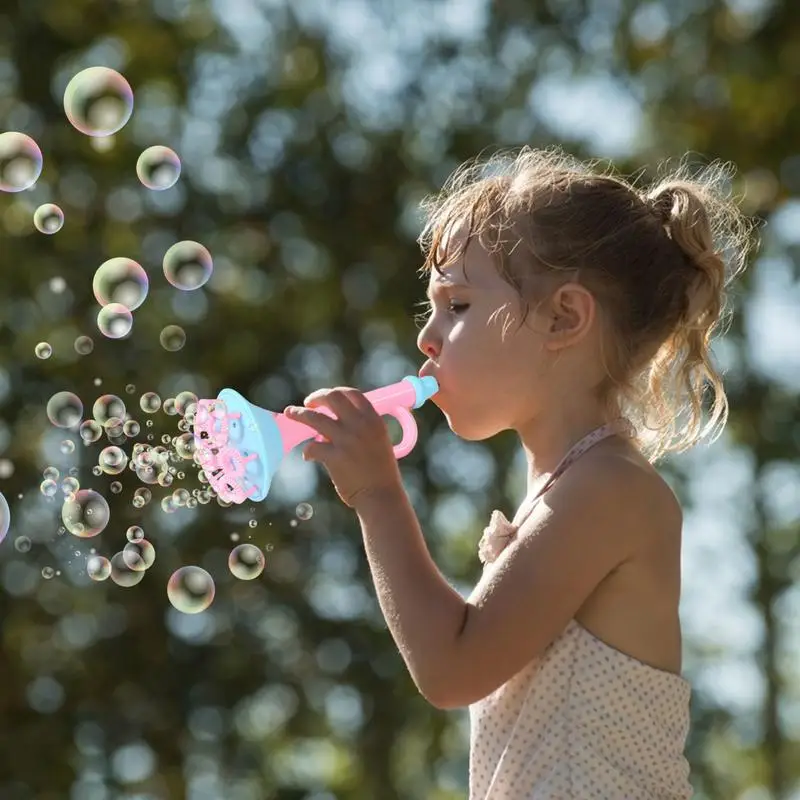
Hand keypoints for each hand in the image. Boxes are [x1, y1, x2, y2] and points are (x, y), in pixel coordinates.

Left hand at [283, 387, 402, 508]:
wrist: (380, 496)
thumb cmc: (380, 472)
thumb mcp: (379, 441)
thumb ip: (362, 427)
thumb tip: (337, 420)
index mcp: (374, 420)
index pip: (352, 394)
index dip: (336, 392)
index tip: (327, 397)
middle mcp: (360, 426)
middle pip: (333, 397)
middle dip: (317, 397)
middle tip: (309, 403)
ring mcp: (346, 440)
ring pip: (315, 418)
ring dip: (299, 414)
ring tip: (290, 413)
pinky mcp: (334, 457)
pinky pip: (312, 447)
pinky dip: (308, 451)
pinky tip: (308, 456)